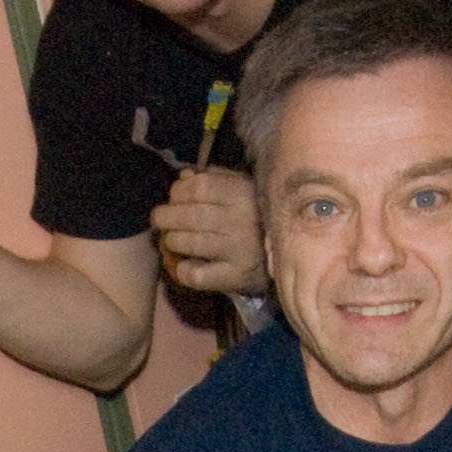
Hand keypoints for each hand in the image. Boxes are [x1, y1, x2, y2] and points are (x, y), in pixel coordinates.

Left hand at [146, 166, 263, 296]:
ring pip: (190, 243)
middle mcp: (242, 220)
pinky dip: (183, 270)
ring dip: (172, 241)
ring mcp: (239, 250)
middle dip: (166, 218)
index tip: (174, 198)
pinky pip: (197, 275)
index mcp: (242, 193)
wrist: (290, 253)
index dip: (177, 192)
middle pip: (190, 215)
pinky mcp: (235, 276)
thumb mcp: (243, 187)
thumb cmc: (257, 215)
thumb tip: (182, 176)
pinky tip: (186, 265)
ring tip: (172, 241)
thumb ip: (214, 178)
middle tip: (160, 221)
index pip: (199, 187)